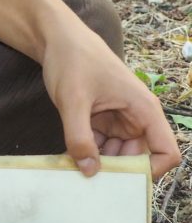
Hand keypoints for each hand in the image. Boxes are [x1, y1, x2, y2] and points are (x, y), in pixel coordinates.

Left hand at [42, 26, 180, 179]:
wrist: (56, 39)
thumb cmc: (73, 60)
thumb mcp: (73, 100)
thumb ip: (79, 137)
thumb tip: (90, 171)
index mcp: (143, 109)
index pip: (167, 151)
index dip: (151, 171)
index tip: (123, 181)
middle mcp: (136, 117)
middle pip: (138, 158)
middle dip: (118, 172)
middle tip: (90, 183)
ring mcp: (118, 120)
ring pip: (117, 155)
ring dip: (99, 164)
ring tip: (76, 171)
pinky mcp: (101, 120)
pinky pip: (100, 146)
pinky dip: (87, 153)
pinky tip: (69, 158)